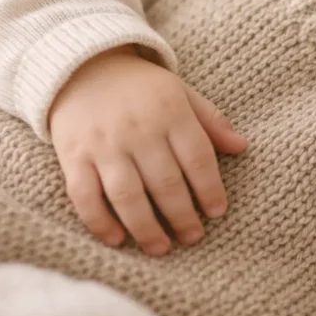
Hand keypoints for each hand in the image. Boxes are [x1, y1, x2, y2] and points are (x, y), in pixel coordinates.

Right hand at [48, 45, 247, 255]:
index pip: (198, 158)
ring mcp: (103, 144)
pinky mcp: (73, 156)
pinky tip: (118, 239)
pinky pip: (85, 195)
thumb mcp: (182, 93)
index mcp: (170, 112)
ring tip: (162, 248)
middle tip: (193, 237)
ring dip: (146, 228)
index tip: (218, 212)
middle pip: (165, 182)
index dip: (210, 189)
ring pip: (127, 195)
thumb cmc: (140, 87)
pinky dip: (100, 222)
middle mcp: (138, 129)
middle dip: (182, 216)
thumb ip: (211, 121)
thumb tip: (242, 147)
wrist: (81, 67)